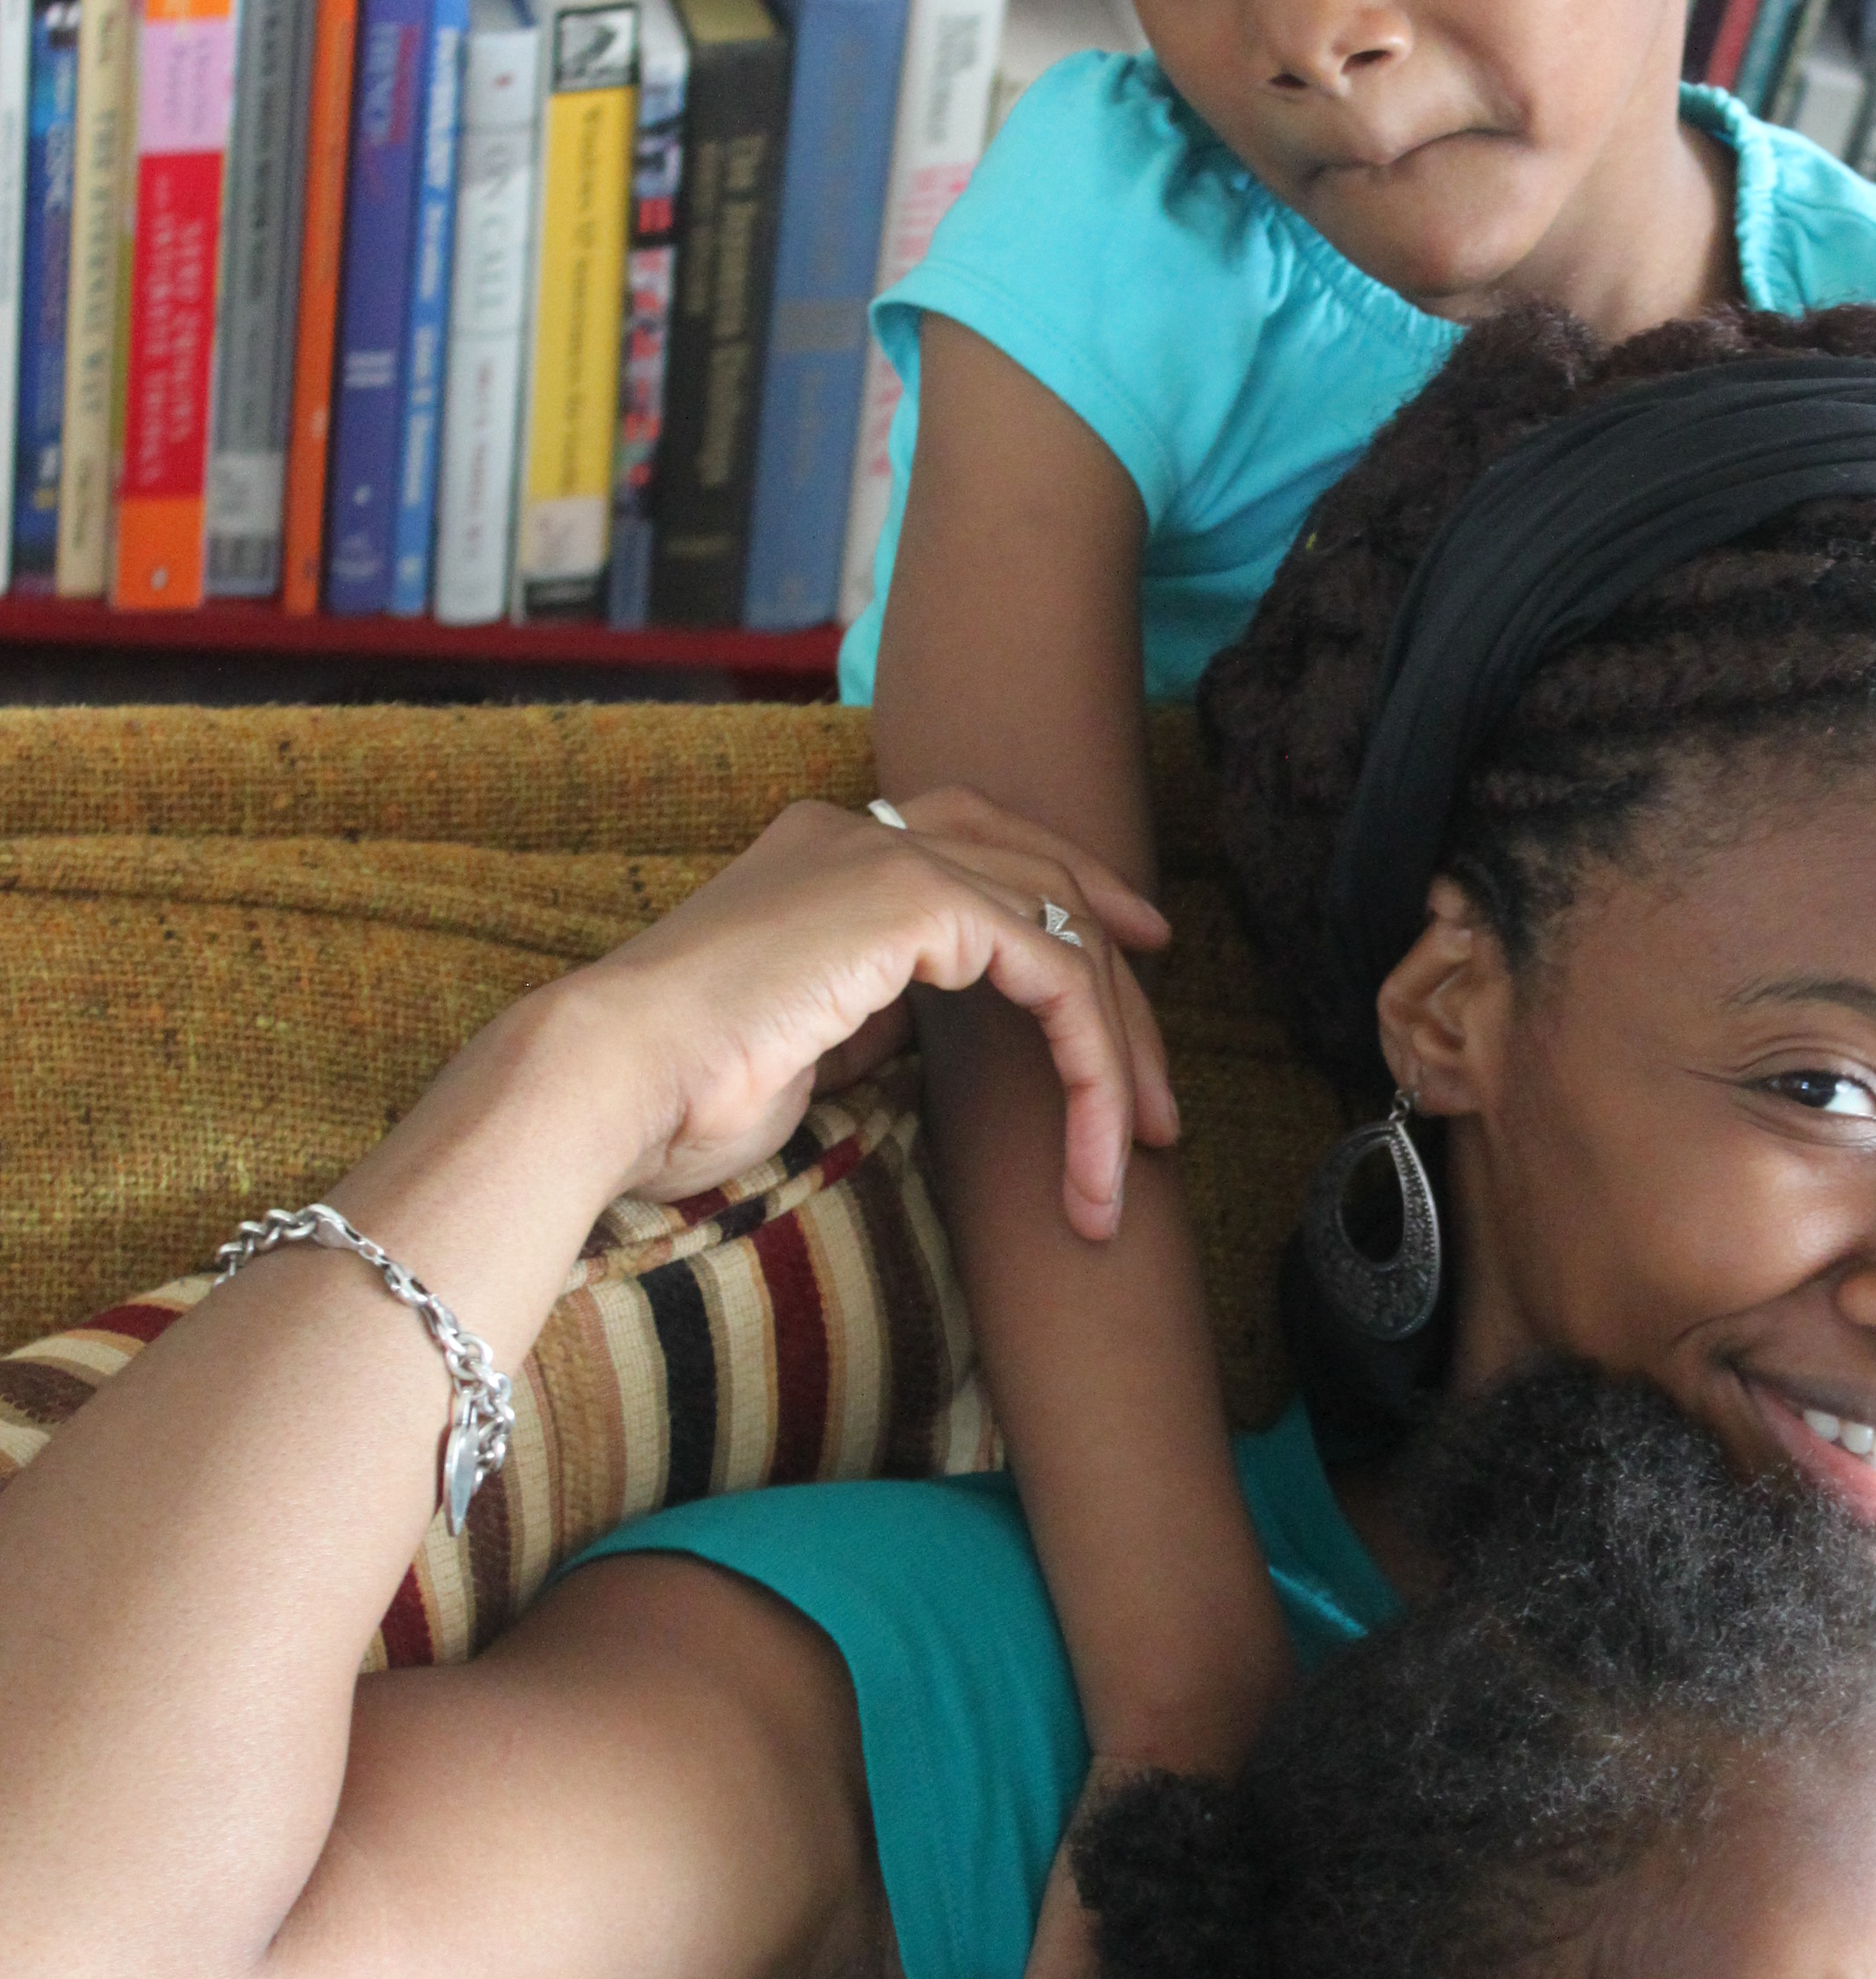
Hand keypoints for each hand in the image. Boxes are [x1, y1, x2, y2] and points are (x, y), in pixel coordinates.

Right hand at [585, 791, 1177, 1232]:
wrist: (609, 1081)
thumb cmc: (677, 1091)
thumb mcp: (802, 1037)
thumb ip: (874, 1009)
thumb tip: (936, 1028)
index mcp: (824, 850)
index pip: (981, 846)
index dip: (1070, 900)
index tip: (1132, 964)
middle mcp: (859, 831)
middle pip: (1041, 872)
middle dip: (1123, 976)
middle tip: (1163, 1090)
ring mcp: (886, 852)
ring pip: (1066, 925)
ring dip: (1119, 1050)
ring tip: (1142, 1147)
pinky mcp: (913, 899)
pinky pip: (1056, 970)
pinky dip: (1094, 1062)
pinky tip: (1102, 1138)